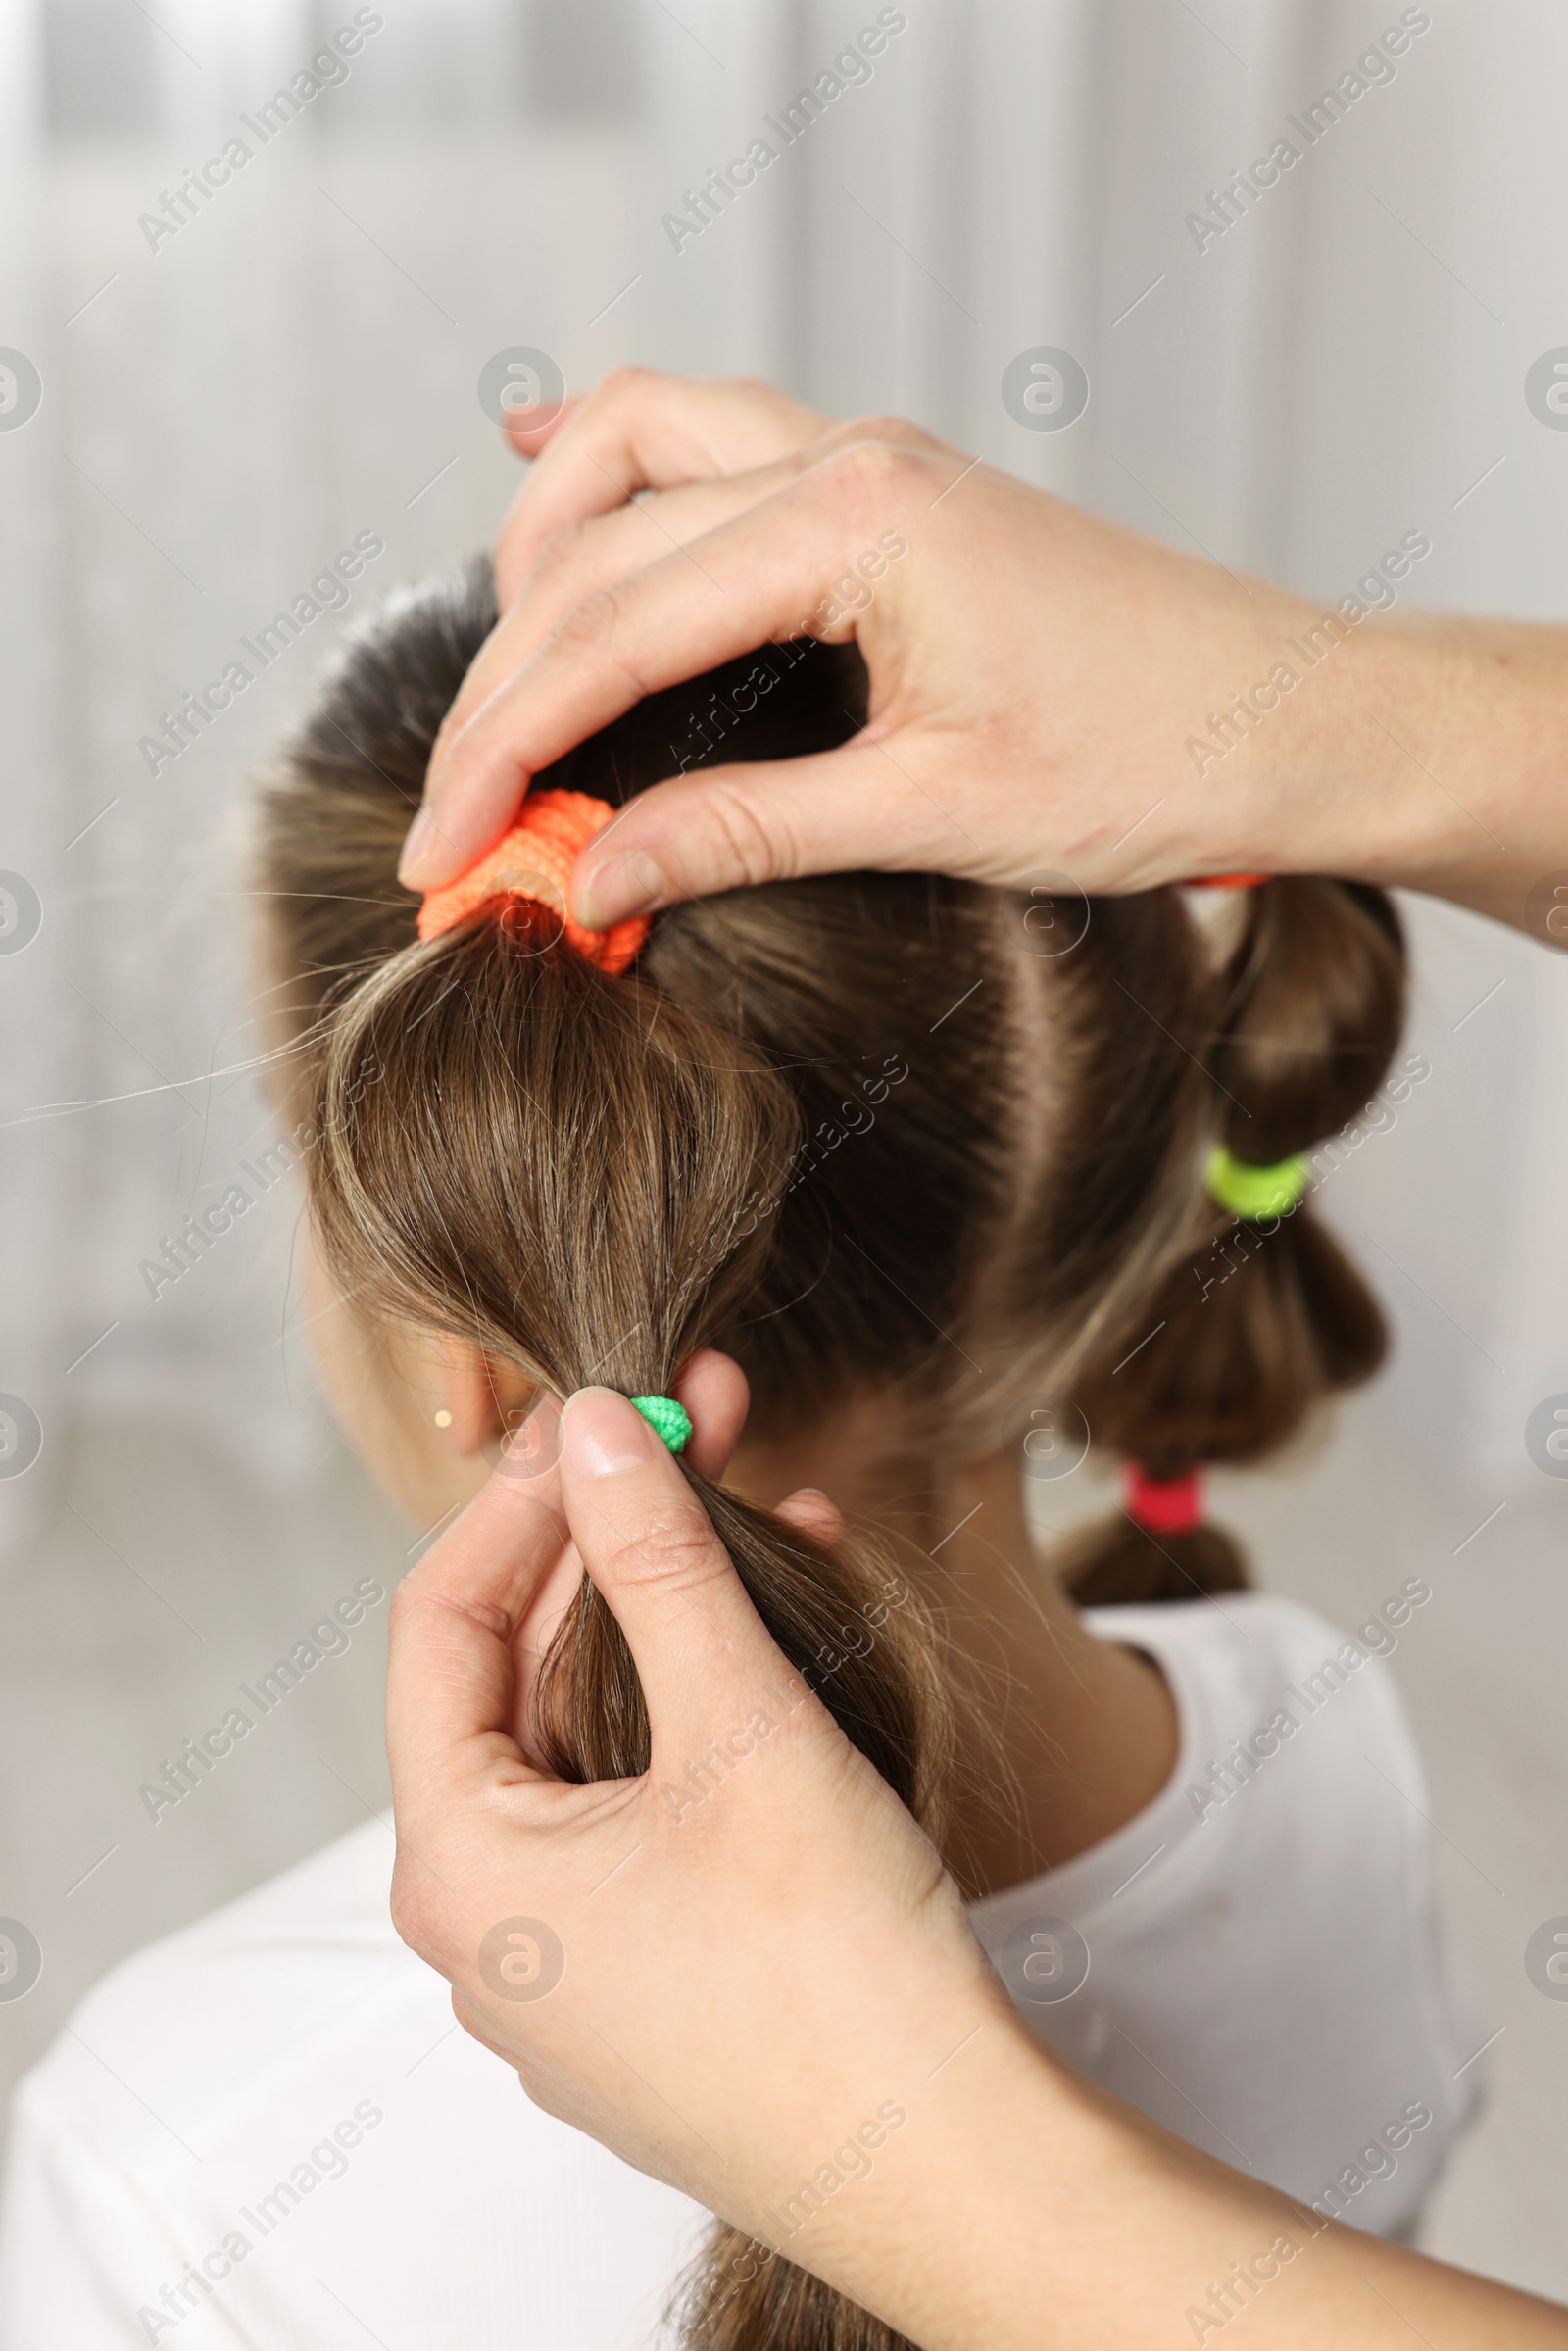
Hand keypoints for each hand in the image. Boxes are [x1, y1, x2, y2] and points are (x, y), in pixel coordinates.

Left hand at [385, 1381, 1567, 2350]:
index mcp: (459, 1865)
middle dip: (616, 1542)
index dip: (525, 1499)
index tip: (605, 1413)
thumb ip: (655, 1558)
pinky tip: (790, 1630)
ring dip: (673, 1615)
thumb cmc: (836, 1975)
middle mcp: (488, 1924)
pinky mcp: (647, 1980)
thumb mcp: (739, 1724)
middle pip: (518, 1675)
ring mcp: (567, 1963)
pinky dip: (701, 1709)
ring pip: (593, 1736)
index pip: (440, 1623)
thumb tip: (591, 1427)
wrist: (951, 2166)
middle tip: (697, 1428)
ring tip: (772, 1509)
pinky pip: (644, 1807)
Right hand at [399, 370, 1545, 934]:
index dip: (506, 753)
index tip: (441, 854)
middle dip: (504, 691)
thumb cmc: (1155, 761)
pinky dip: (616, 470)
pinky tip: (546, 480)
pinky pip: (710, 438)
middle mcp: (844, 460)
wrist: (1295, 718)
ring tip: (499, 684)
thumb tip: (592, 879)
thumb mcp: (934, 817)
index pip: (612, 633)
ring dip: (544, 554)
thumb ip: (744, 831)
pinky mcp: (886, 491)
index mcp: (853, 524)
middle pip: (597, 552)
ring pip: (636, 448)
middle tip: (455, 819)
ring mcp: (866, 459)